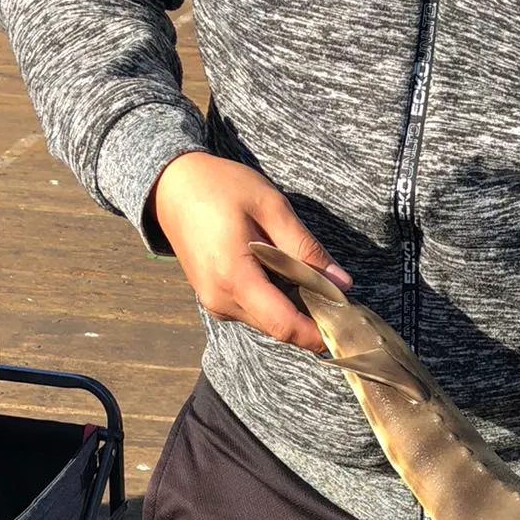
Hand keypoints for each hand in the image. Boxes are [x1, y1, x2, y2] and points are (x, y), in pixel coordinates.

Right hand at [151, 151, 351, 351]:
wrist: (172, 186)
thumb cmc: (220, 188)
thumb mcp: (271, 207)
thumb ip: (305, 248)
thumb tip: (341, 284)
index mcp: (234, 277)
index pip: (284, 324)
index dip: (318, 333)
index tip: (347, 328)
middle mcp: (220, 299)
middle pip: (278, 327)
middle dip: (311, 320)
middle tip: (339, 297)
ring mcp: (214, 303)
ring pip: (267, 321)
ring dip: (294, 309)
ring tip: (313, 280)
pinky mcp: (214, 299)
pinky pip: (254, 311)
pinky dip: (275, 301)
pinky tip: (286, 276)